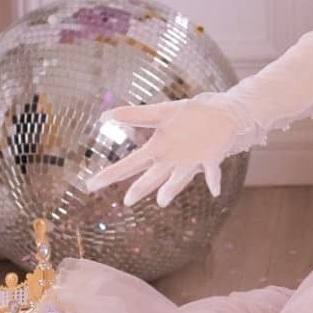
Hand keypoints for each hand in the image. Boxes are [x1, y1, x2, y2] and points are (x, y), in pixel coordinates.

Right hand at [84, 94, 257, 207]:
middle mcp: (172, 160)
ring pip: (178, 177)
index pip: (130, 165)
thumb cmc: (191, 115)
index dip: (111, 175)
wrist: (222, 114)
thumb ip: (134, 114)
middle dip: (140, 187)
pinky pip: (212, 170)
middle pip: (152, 176)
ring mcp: (192, 161)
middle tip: (127, 200)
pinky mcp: (212, 156)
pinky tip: (214, 189)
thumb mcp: (161, 112)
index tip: (90, 186)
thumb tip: (104, 116)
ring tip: (162, 200)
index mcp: (158, 149)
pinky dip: (213, 179)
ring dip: (172, 188)